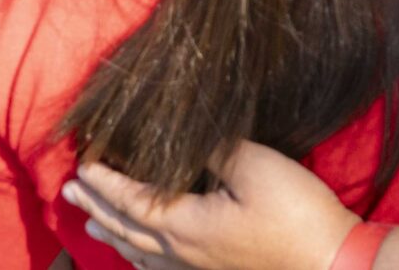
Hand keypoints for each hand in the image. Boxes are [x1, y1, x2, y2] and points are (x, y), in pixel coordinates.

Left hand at [65, 142, 355, 269]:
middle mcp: (180, 254)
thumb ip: (216, 151)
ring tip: (90, 226)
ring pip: (140, 253)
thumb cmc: (294, 214)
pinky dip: (141, 260)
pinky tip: (143, 260)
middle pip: (125, 229)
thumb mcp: (257, 168)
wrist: (330, 264)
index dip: (105, 182)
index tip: (81, 165)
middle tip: (69, 193)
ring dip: (111, 235)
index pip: (130, 201)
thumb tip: (189, 141)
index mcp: (185, 226)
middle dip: (96, 208)